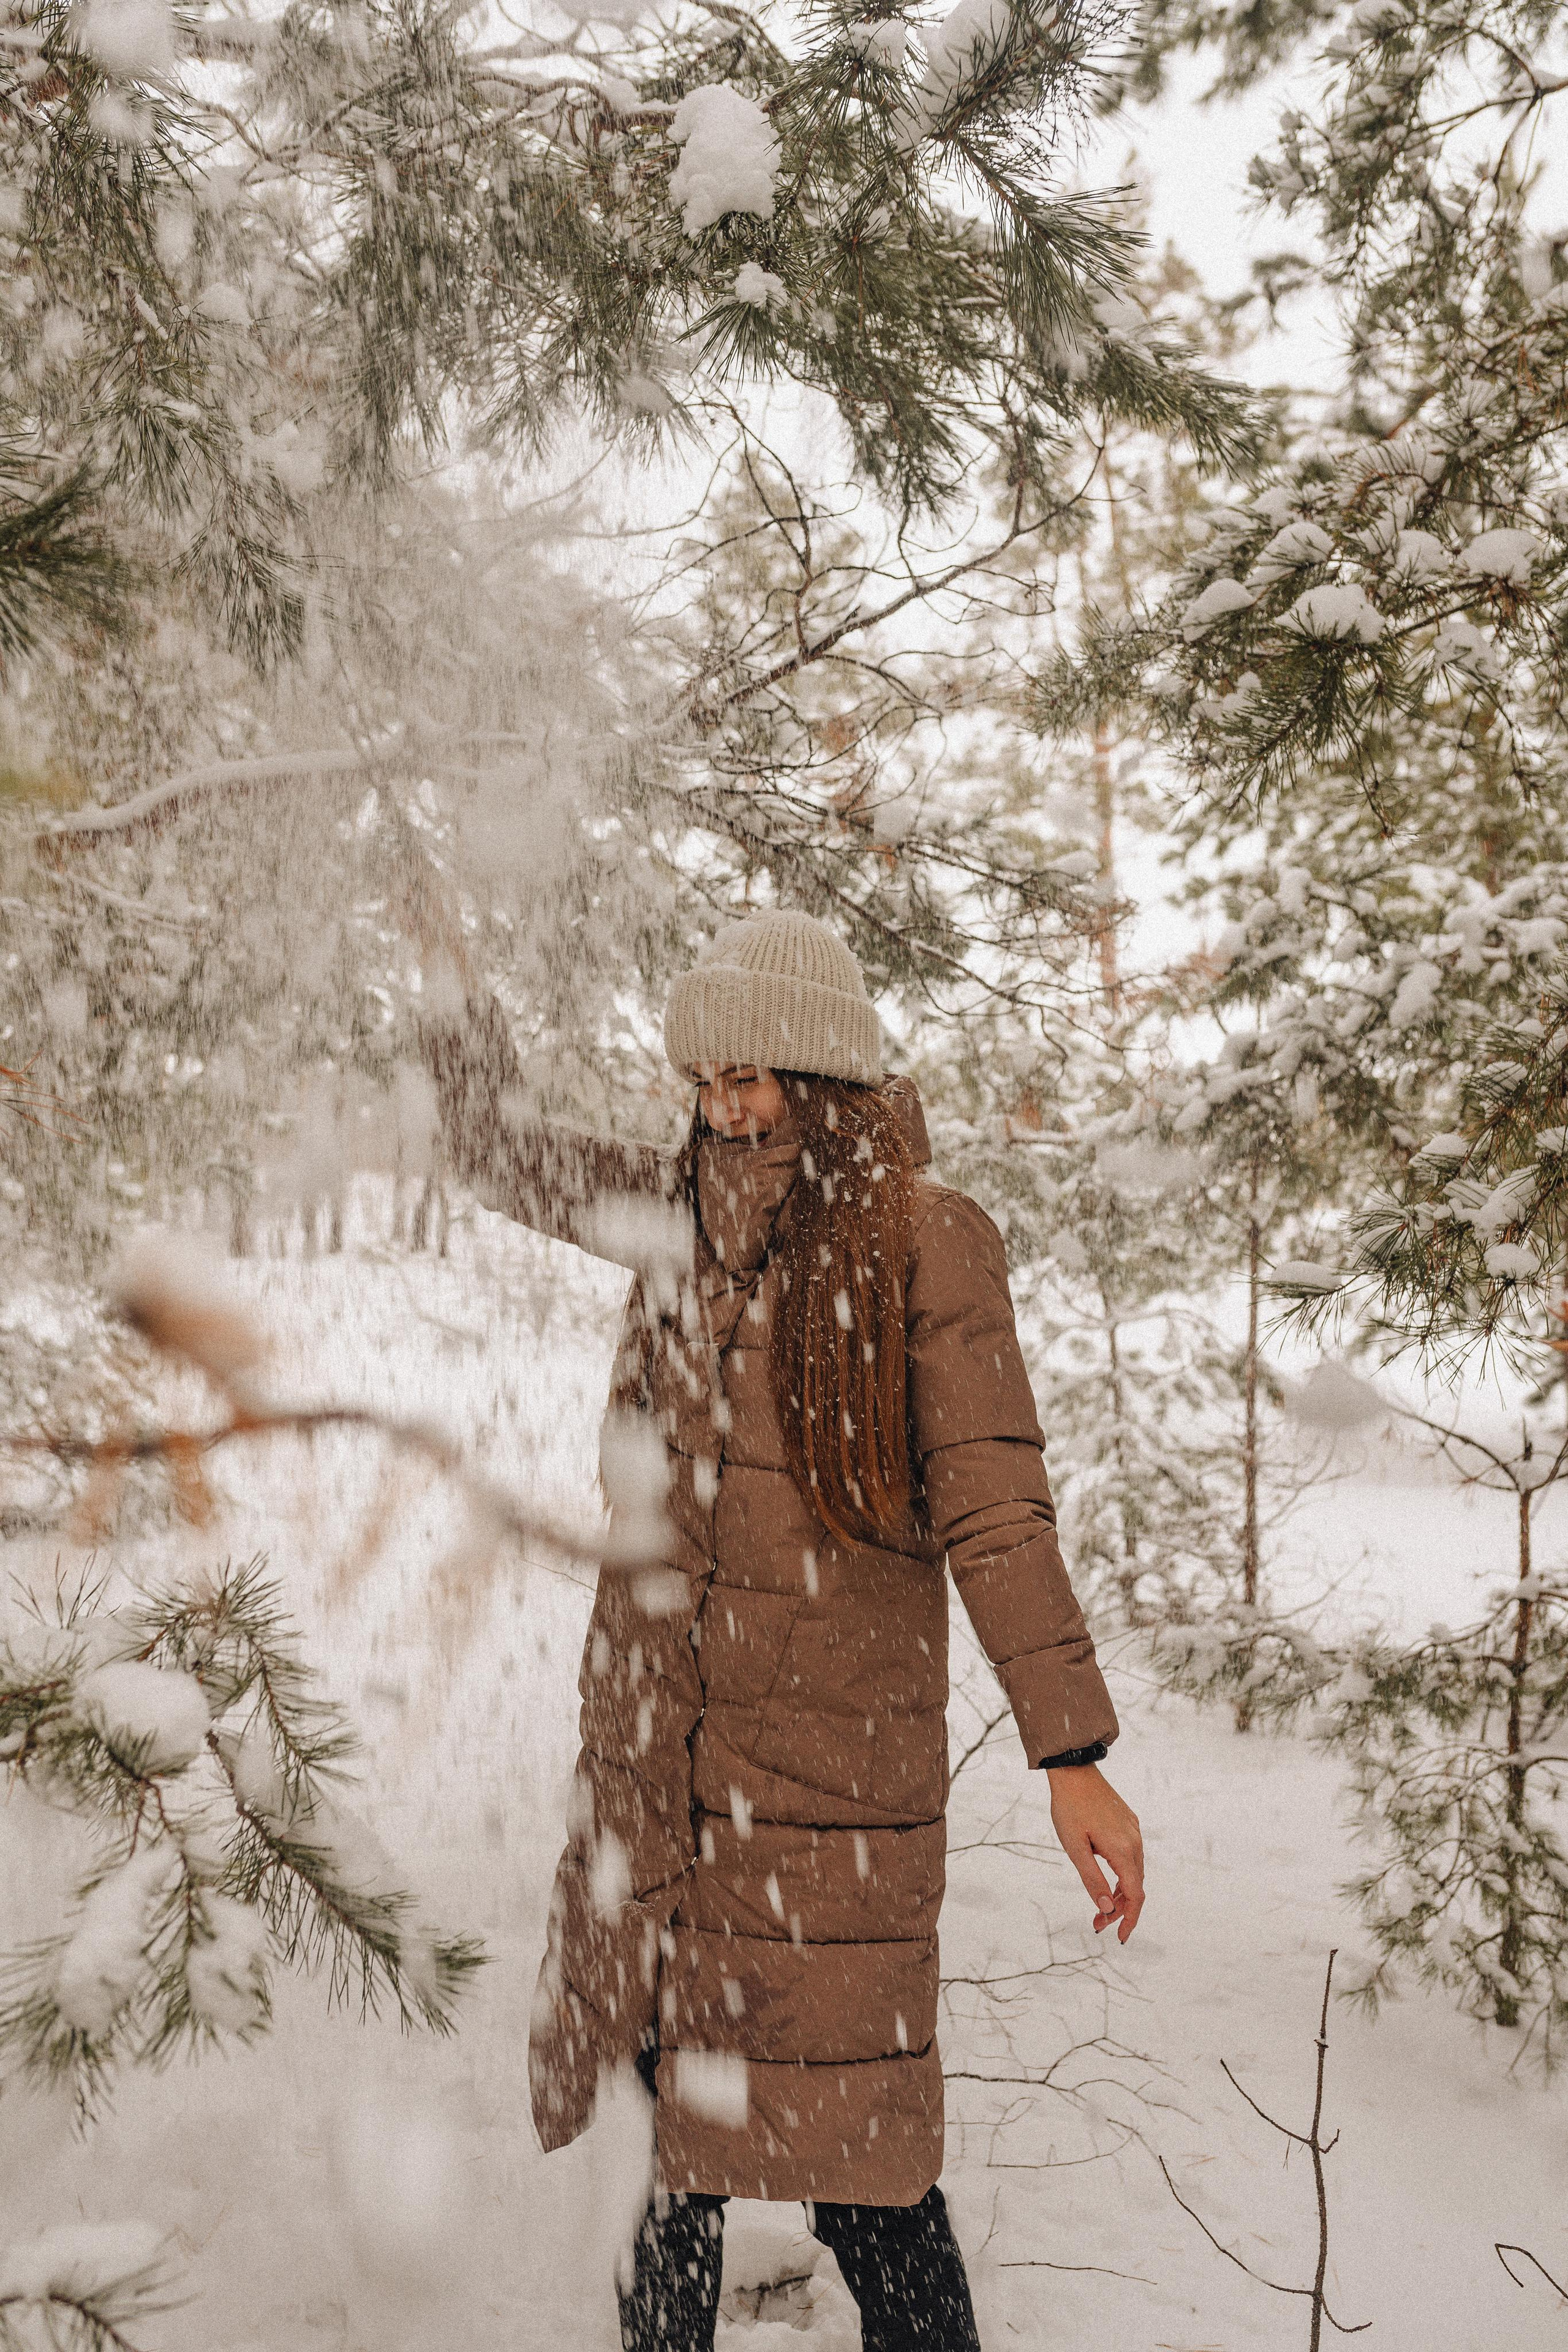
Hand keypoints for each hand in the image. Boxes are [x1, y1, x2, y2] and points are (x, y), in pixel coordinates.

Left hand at [1045, 1764, 1143, 1942]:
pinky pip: (1131, 1855)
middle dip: (1119, 1910)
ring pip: (1134, 1872)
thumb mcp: (1075, 1848)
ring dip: (1120, 1892)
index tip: (1119, 1938)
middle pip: (1135, 1886)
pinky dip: (1121, 1873)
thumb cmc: (1069, 1809)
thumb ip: (1092, 1880)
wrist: (1074, 1771)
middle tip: (1097, 1925)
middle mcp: (1135, 1842)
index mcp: (1123, 1850)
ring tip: (1099, 1905)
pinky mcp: (1128, 1822)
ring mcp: (1133, 1831)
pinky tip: (1105, 1877)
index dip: (1130, 1919)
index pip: (1135, 1895)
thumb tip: (1106, 1910)